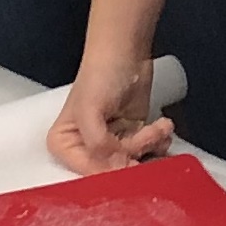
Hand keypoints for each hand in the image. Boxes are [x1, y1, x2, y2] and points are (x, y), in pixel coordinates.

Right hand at [47, 46, 175, 170]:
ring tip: (158, 127)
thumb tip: (116, 166)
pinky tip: (161, 126)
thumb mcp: (89, 110)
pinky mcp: (133, 138)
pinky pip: (148, 154)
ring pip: (135, 164)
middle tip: (149, 137)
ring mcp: (111, 145)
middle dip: (136, 155)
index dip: (112, 170)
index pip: (89, 173)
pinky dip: (159, 143)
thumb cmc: (100, 75)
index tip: (132, 160)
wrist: (126, 52)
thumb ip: (97, 144)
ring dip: (152, 146)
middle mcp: (85, 150)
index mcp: (63, 145)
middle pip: (114, 172)